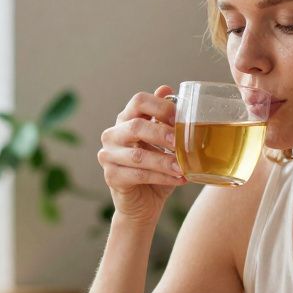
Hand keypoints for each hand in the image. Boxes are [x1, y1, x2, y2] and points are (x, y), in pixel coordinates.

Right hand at [98, 85, 185, 225]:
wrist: (144, 203)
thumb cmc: (156, 169)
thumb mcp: (163, 142)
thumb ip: (163, 119)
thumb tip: (166, 88)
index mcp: (126, 120)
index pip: (139, 101)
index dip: (160, 106)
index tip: (180, 118)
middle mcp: (112, 134)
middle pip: (136, 126)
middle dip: (162, 134)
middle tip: (182, 143)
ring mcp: (108, 156)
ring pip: (138, 155)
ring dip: (164, 161)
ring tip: (183, 167)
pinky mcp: (111, 176)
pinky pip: (139, 175)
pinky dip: (162, 177)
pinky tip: (179, 179)